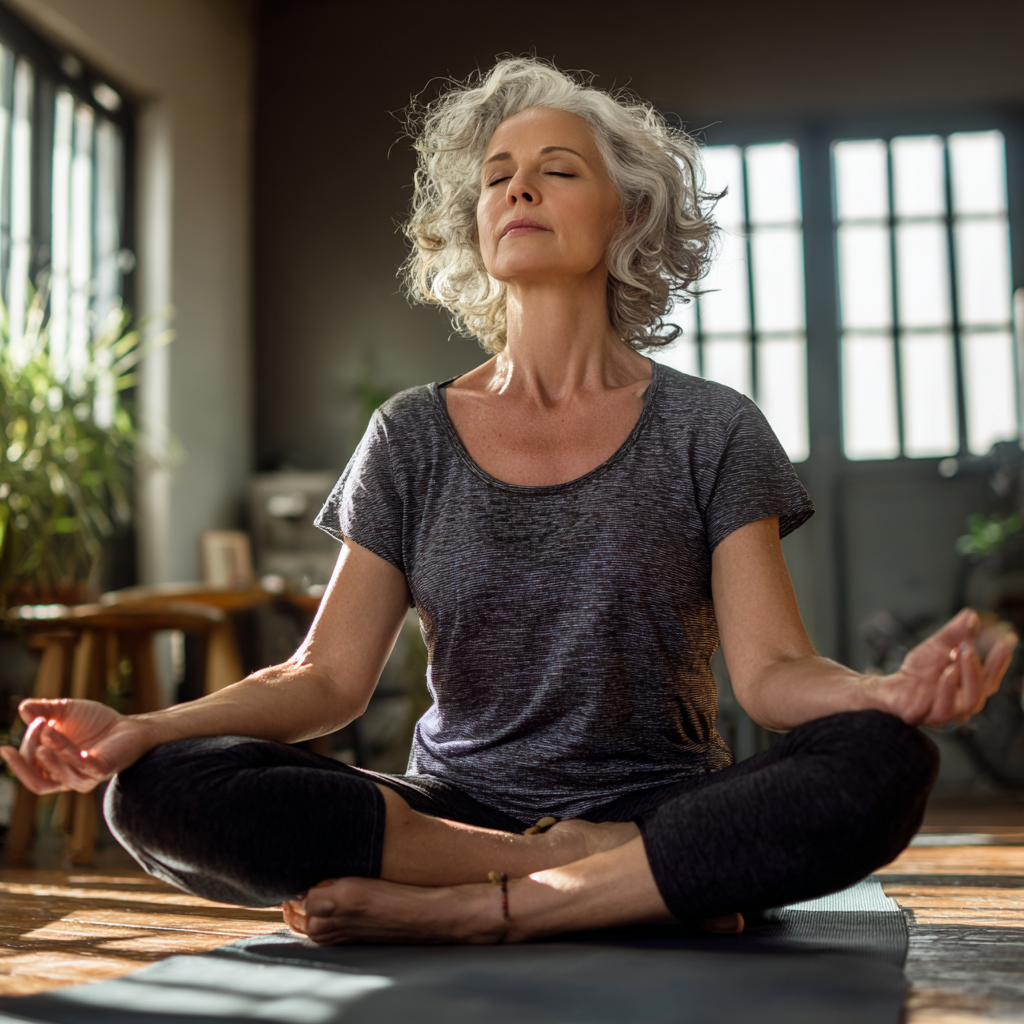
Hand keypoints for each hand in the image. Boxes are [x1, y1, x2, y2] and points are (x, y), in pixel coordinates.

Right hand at [0, 698, 152, 794]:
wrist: (129, 724)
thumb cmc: (94, 721)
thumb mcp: (64, 711)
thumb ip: (43, 710)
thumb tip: (23, 708)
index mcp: (52, 769)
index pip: (30, 767)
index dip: (26, 746)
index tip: (32, 720)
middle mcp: (66, 778)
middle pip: (39, 779)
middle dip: (31, 754)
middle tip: (37, 725)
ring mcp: (85, 777)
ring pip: (61, 776)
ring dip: (51, 757)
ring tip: (45, 732)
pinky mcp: (104, 770)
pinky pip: (86, 767)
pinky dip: (74, 756)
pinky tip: (70, 745)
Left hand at [869, 609, 1017, 728]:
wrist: (888, 687)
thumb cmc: (919, 670)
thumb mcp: (937, 646)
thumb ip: (955, 633)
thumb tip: (972, 615)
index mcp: (969, 689)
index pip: (990, 678)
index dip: (1000, 661)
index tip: (1008, 640)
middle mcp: (961, 705)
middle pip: (980, 692)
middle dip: (977, 669)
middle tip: (969, 647)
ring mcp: (943, 714)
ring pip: (965, 704)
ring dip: (963, 680)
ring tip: (956, 659)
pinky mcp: (921, 718)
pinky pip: (937, 710)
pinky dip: (944, 691)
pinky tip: (945, 673)